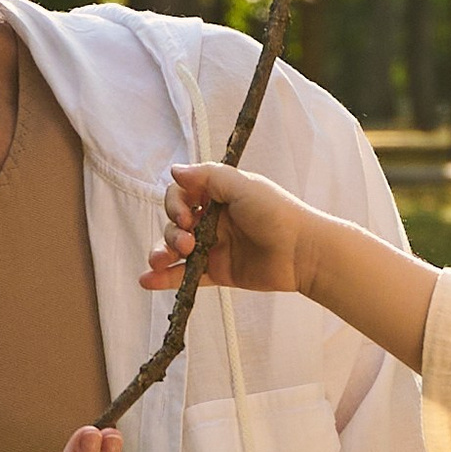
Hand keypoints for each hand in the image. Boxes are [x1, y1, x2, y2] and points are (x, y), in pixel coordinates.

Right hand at [143, 161, 315, 296]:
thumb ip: (208, 176)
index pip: (182, 195)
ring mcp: (214, 247)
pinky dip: (165, 278)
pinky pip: (185, 275)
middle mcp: (213, 220)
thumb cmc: (279, 214)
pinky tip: (148, 281)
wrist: (303, 253)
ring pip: (176, 250)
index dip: (176, 205)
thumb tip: (176, 170)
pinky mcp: (217, 272)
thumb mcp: (244, 186)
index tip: (187, 216)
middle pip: (175, 223)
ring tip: (158, 263)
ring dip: (161, 253)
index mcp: (219, 196)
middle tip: (186, 243)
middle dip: (172, 233)